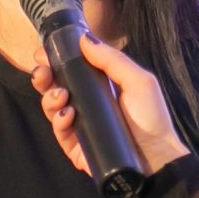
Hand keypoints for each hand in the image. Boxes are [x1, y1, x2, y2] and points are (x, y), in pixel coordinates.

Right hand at [32, 34, 187, 176]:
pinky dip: (59, 121)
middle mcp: (86, 104)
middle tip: (42, 72)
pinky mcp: (76, 148)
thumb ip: (112, 59)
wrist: (157, 158)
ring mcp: (79, 126)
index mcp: (99, 86)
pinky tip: (67, 114)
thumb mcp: (138, 81)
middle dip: (44, 77)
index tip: (43, 54)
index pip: (70, 70)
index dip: (54, 61)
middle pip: (55, 87)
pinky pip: (59, 132)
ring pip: (52, 108)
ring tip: (60, 95)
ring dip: (49, 97)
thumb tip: (84, 38)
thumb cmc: (151, 118)